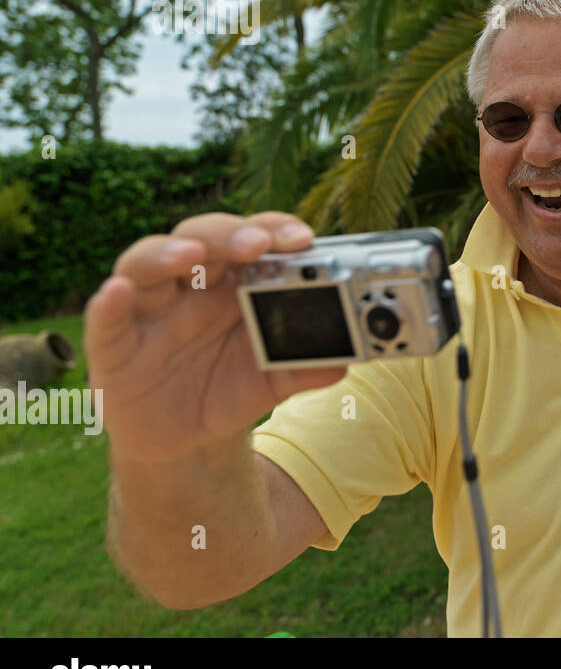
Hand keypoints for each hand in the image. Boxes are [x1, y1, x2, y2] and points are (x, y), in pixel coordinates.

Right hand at [84, 211, 348, 464]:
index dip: (274, 229)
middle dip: (230, 234)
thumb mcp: (273, 379)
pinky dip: (109, 303)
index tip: (303, 237)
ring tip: (190, 253)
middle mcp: (189, 285)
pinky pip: (106, 320)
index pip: (252, 238)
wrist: (188, 438)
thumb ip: (307, 365)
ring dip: (167, 253)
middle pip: (201, 237)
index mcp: (233, 282)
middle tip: (258, 242)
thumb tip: (346, 358)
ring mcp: (149, 311)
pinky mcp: (114, 346)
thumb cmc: (230, 388)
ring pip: (145, 263)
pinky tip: (118, 293)